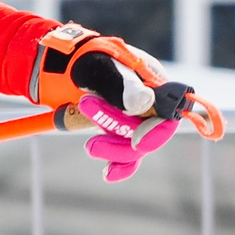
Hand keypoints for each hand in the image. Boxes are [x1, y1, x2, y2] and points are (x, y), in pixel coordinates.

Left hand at [27, 23, 223, 176]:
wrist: (65, 67)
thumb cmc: (87, 61)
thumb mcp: (99, 66)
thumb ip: (120, 83)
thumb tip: (143, 102)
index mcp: (153, 82)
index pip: (168, 113)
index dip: (156, 132)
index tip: (136, 140)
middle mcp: (150, 104)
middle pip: (149, 132)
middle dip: (120, 133)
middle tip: (91, 128)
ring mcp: (136, 120)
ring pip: (135, 147)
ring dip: (114, 150)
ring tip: (90, 147)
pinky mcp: (121, 133)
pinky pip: (126, 156)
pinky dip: (118, 165)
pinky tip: (108, 174)